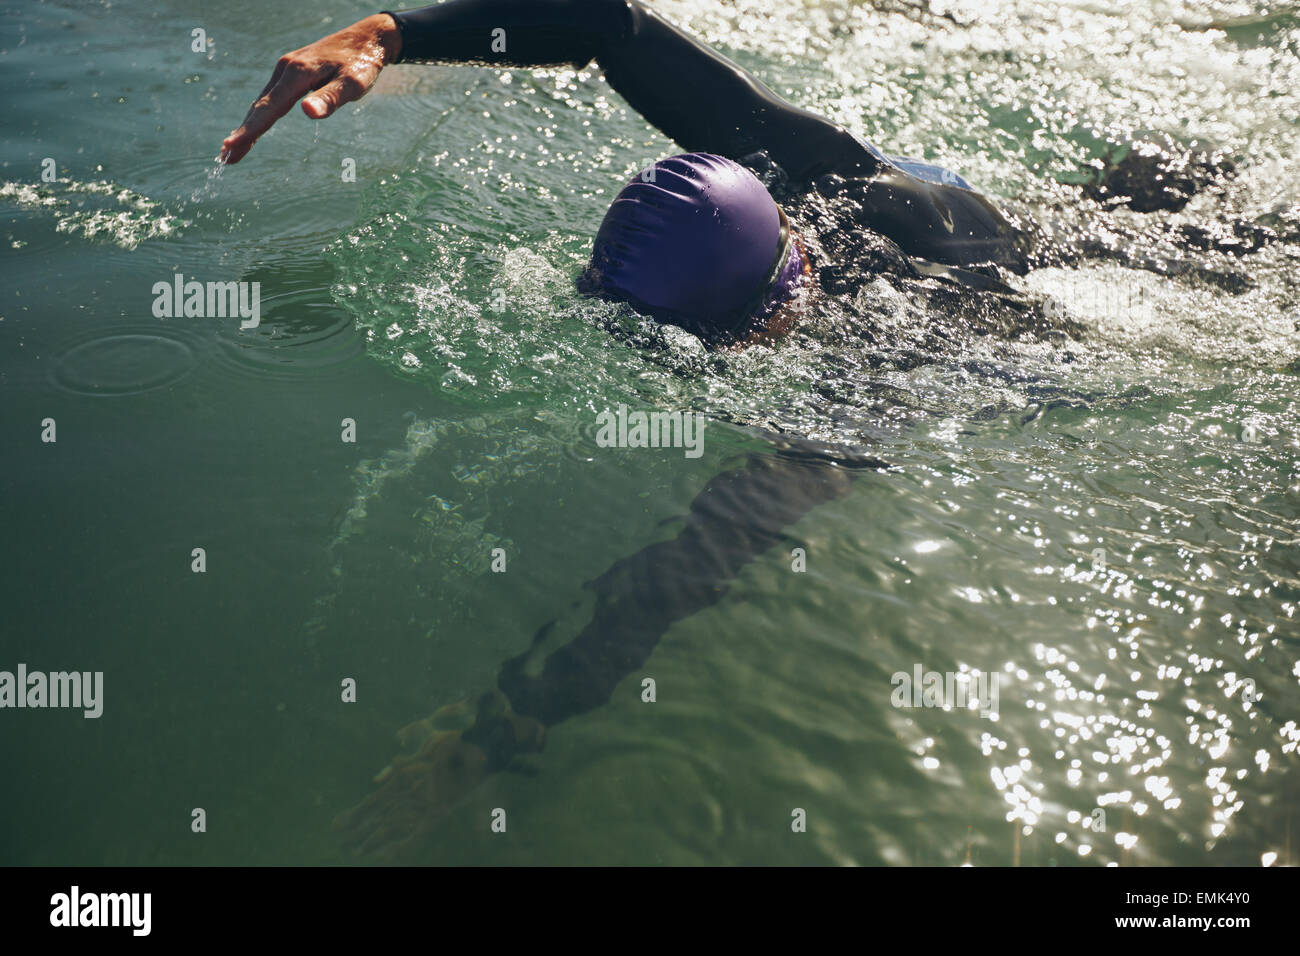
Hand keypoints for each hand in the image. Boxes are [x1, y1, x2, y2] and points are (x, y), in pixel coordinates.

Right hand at [220, 13, 401, 164]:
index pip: (270, 108)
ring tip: (234, 149)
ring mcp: (286, 69)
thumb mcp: (353, 84)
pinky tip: (255, 126)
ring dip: (248, 126)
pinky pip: (270, 97)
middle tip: (225, 158)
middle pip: (260, 107)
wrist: (367, 38)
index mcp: (298, 73)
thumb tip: (308, 113)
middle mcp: (286, 69)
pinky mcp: (291, 71)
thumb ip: (330, 99)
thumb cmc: (362, 63)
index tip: (230, 147)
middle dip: (243, 134)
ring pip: (263, 102)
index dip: (250, 130)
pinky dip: (260, 115)